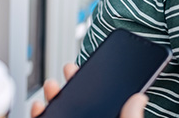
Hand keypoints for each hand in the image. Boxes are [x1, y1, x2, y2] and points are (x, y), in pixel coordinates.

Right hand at [30, 63, 147, 117]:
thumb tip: (140, 98)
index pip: (103, 102)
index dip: (98, 84)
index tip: (96, 66)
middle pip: (80, 104)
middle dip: (72, 83)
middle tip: (70, 69)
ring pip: (59, 112)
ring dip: (53, 96)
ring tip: (51, 85)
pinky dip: (38, 113)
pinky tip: (39, 106)